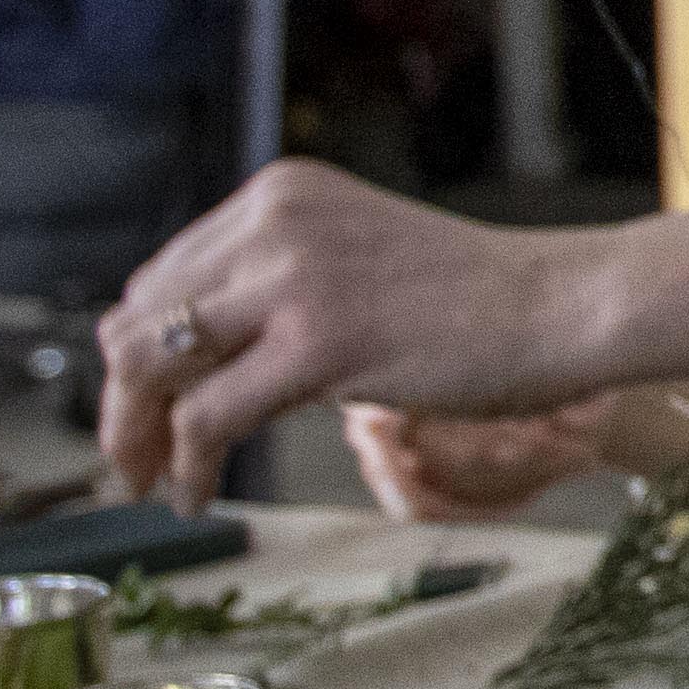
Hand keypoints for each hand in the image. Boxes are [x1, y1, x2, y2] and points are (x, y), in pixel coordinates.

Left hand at [100, 163, 611, 508]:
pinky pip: (206, 417)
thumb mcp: (353, 264)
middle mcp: (274, 221)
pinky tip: (194, 494)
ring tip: (149, 482)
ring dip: (136, 436)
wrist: (567, 305)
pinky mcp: (319, 341)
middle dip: (121, 403)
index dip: (137, 357)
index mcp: (279, 194)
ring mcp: (294, 277)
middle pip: (138, 322)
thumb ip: (275, 288)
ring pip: (150, 367)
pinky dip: (185, 466)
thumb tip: (185, 360)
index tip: (142, 412)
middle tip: (129, 463)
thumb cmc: (479, 299)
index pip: (160, 280)